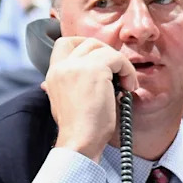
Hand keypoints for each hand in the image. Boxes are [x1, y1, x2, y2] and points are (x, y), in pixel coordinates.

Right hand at [42, 37, 138, 162]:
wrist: (79, 141)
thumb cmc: (79, 129)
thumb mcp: (68, 102)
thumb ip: (71, 85)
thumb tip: (86, 79)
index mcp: (53, 73)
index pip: (64, 43)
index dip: (86, 46)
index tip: (102, 62)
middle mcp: (62, 66)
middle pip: (87, 42)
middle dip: (107, 53)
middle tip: (118, 73)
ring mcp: (77, 66)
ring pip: (104, 49)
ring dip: (120, 64)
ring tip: (126, 84)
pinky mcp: (95, 71)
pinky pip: (117, 58)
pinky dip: (128, 70)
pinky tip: (129, 88)